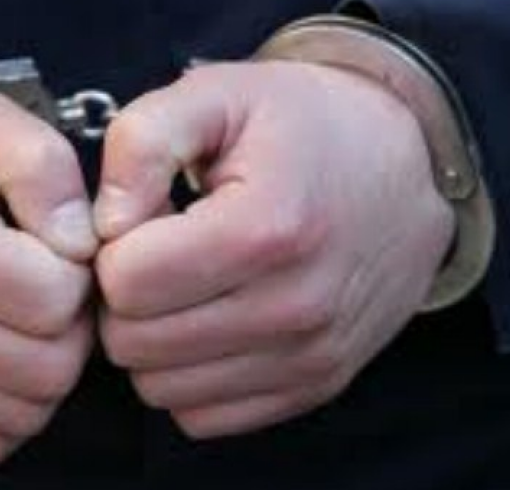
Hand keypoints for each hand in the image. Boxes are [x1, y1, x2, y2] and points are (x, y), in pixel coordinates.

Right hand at [0, 71, 96, 466]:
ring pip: (19, 416)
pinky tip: (0, 352)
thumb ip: (46, 173)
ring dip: (45, 369)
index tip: (56, 240)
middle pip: (46, 371)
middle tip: (51, 279)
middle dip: (72, 326)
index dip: (81, 271)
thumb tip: (83, 248)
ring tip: (23, 311)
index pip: (56, 302)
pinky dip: (7, 407)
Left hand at [95, 62, 453, 438]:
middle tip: (158, 254)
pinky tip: (209, 322)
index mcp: (266, 229)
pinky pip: (204, 416)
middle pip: (135, 343)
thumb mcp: (217, 93)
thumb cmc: (302, 126)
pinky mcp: (315, 385)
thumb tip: (103, 227)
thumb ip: (141, 143)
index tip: (146, 220)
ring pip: (160, 388)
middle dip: (126, 297)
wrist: (406, 166)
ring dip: (152, 341)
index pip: (126, 283)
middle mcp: (295, 307)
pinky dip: (188, 376)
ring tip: (185, 285)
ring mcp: (310, 357)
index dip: (115, 247)